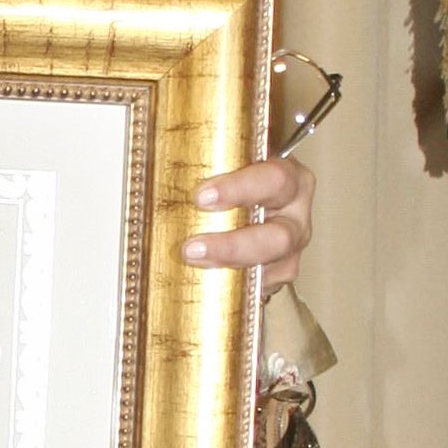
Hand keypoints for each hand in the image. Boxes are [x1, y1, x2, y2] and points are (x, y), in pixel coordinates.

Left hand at [180, 154, 314, 290]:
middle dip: (233, 246)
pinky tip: (209, 284)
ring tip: (193, 265)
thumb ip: (206, 161)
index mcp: (290, 177)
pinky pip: (263, 286)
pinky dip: (236, 286)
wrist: (254, 196)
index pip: (274, 179)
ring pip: (274, 267)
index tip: (201, 198)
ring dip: (230, 270)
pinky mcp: (281, 272)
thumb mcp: (228, 160)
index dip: (240, 189)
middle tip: (191, 249)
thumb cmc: (237, 175)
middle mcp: (296, 214)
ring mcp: (292, 248)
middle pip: (278, 237)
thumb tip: (151, 162)